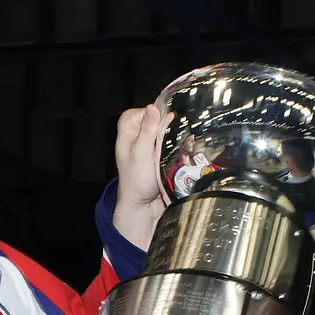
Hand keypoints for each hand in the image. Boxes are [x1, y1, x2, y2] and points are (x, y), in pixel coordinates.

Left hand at [111, 103, 170, 250]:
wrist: (144, 206)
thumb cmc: (136, 182)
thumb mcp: (141, 153)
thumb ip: (147, 130)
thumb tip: (153, 107)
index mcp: (128, 129)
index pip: (147, 109)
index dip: (158, 115)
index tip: (165, 126)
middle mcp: (139, 132)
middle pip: (160, 118)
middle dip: (170, 127)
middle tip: (171, 143)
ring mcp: (151, 142)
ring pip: (169, 130)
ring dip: (177, 137)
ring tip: (179, 148)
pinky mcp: (162, 152)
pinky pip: (174, 142)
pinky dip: (181, 145)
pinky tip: (186, 150)